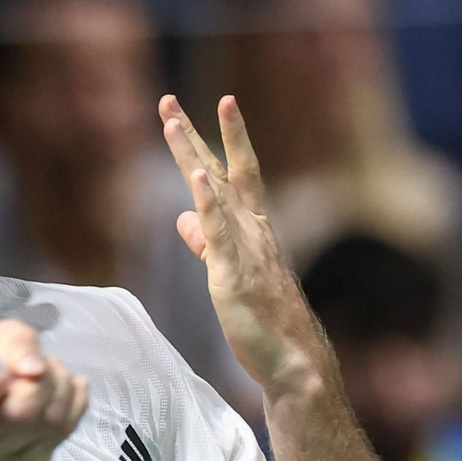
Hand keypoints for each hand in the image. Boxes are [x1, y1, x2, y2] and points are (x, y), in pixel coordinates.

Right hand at [0, 319, 87, 460]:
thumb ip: (10, 345)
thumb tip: (35, 368)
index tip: (1, 375)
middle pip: (22, 412)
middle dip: (46, 379)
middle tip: (44, 365)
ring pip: (50, 423)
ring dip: (63, 388)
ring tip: (54, 373)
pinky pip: (62, 434)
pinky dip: (75, 404)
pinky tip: (70, 389)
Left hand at [160, 94, 324, 396]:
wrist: (294, 361)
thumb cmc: (265, 320)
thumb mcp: (226, 272)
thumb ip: (205, 242)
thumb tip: (183, 215)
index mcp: (252, 229)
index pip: (230, 175)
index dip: (211, 141)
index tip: (186, 113)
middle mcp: (252, 230)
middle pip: (221, 169)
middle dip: (193, 133)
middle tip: (167, 99)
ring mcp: (245, 250)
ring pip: (217, 191)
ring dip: (192, 154)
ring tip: (171, 120)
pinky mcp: (234, 275)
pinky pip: (218, 233)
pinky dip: (207, 202)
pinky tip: (196, 175)